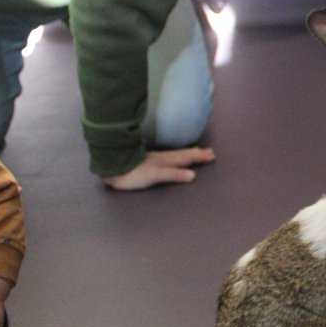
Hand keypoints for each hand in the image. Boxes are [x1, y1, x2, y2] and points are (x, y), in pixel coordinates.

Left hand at [100, 147, 215, 189]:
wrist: (113, 168)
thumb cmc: (134, 175)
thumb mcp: (155, 176)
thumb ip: (173, 174)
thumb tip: (193, 175)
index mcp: (167, 162)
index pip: (187, 158)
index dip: (199, 157)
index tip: (212, 156)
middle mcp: (164, 159)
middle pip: (184, 155)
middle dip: (197, 154)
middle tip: (210, 152)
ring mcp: (156, 159)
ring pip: (177, 154)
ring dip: (189, 153)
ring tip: (198, 151)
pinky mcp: (149, 162)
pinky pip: (168, 156)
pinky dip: (176, 156)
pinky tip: (173, 157)